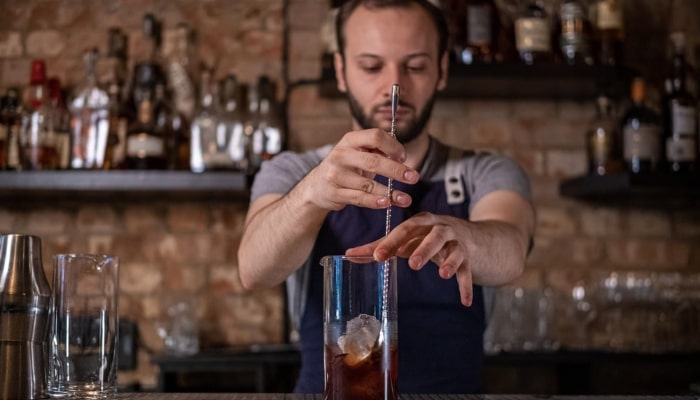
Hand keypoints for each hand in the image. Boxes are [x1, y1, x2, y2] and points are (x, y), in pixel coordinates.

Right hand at [300, 128, 418, 210]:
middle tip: (414, 178)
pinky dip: (374, 202)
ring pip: (368, 184)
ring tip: (406, 199)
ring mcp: (335, 174)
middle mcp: (341, 155)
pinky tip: (387, 203)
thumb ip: (377, 151)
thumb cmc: (346, 167)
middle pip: (374, 161)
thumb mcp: (358, 153)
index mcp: (350, 140)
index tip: (403, 157)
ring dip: (390, 193)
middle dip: (397, 170)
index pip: (375, 136)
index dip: (393, 146)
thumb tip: (401, 156)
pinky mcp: (333, 192)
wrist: (317, 185)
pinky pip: (359, 198)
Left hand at [346, 212, 474, 306]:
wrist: (467, 235)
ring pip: (454, 250)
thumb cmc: (426, 236)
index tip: (377, 256)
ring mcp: (456, 243)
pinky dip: (466, 286)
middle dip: (424, 249)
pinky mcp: (468, 258)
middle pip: (434, 235)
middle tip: (412, 264)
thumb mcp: (406, 239)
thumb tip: (349, 254)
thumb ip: (380, 246)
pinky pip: (467, 272)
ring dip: (449, 261)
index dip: (392, 242)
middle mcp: (441, 229)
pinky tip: (465, 302)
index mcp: (422, 222)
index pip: (406, 229)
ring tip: (443, 274)